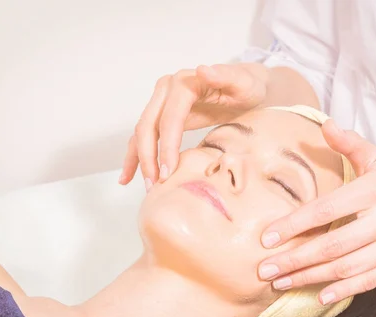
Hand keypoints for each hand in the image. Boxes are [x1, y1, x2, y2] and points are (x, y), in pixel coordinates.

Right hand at [119, 63, 268, 188]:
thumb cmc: (247, 87)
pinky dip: (135, 156)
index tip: (169, 172)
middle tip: (156, 185)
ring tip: (147, 187)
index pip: (169, 119)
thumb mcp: (243, 82)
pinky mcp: (161, 115)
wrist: (245, 87)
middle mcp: (166, 89)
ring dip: (140, 160)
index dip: (167, 147)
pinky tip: (129, 177)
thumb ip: (226, 76)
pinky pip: (143, 137)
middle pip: (148, 126)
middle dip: (149, 158)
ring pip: (142, 133)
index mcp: (184, 84)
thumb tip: (203, 70)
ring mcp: (161, 102)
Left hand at [258, 120, 375, 303]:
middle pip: (333, 245)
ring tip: (281, 282)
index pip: (327, 210)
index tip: (267, 237)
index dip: (295, 225)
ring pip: (347, 268)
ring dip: (310, 277)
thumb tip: (324, 123)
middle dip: (295, 259)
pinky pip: (369, 282)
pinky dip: (342, 291)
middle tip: (265, 269)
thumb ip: (349, 143)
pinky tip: (318, 296)